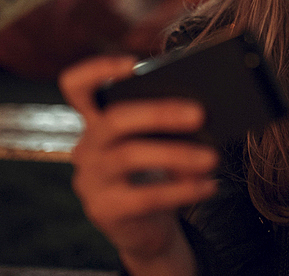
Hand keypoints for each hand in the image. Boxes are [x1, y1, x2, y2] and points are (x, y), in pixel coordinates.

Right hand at [60, 55, 219, 274]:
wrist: (145, 226)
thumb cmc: (155, 171)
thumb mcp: (157, 143)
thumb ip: (166, 125)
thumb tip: (202, 116)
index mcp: (97, 120)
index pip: (76, 86)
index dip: (97, 70)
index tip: (133, 64)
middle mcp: (87, 146)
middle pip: (114, 119)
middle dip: (158, 112)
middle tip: (200, 113)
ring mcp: (91, 179)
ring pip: (130, 156)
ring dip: (177, 154)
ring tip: (212, 157)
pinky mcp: (104, 210)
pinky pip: (145, 197)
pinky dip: (183, 190)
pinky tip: (209, 186)